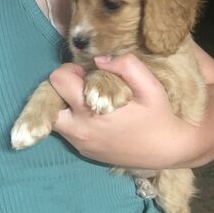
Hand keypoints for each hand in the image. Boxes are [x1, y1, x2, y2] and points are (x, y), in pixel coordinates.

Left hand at [49, 54, 195, 168]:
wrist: (167, 152)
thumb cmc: (159, 116)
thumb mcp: (150, 85)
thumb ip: (126, 65)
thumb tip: (99, 60)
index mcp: (90, 111)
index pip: (57, 81)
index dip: (70, 70)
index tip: (87, 73)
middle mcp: (79, 130)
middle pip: (47, 103)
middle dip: (61, 90)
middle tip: (84, 87)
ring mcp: (80, 144)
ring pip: (54, 119)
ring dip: (66, 105)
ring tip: (90, 101)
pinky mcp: (84, 152)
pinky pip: (67, 131)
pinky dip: (74, 120)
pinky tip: (96, 117)